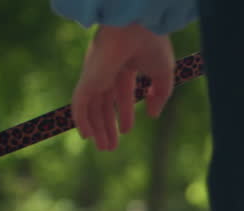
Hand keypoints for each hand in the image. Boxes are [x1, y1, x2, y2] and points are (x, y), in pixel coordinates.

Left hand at [71, 24, 173, 150]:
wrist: (137, 29)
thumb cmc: (152, 45)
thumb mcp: (163, 75)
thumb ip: (160, 96)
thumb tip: (152, 115)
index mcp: (124, 65)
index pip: (121, 93)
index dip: (124, 112)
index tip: (127, 131)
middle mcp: (107, 70)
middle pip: (104, 103)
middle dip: (108, 125)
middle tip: (110, 146)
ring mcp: (95, 75)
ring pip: (92, 107)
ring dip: (97, 128)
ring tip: (104, 147)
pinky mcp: (88, 79)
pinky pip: (80, 103)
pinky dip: (81, 120)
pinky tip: (86, 136)